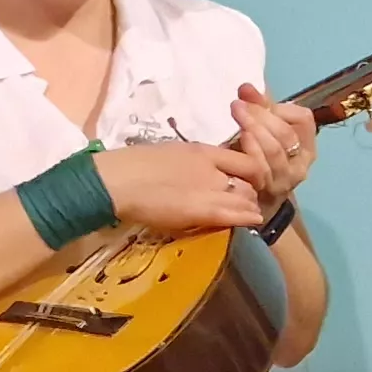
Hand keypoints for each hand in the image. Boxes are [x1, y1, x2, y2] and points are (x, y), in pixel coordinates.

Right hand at [94, 142, 268, 235]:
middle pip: (249, 179)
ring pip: (245, 198)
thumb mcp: (169, 153)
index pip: (243, 159)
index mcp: (202, 151)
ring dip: (250, 206)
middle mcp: (211, 168)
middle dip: (252, 190)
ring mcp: (208, 189)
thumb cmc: (133, 165)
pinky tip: (253, 221)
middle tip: (248, 200)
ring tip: (250, 213)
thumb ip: (190, 163)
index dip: (252, 171)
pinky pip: (235, 214)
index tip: (248, 180)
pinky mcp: (202, 211)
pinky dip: (247, 217)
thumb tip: (196, 172)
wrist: (118, 180)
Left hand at [228, 85, 317, 203]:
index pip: (303, 119)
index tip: (255, 98)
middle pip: (286, 134)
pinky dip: (251, 151)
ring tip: (237, 113)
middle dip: (261, 115)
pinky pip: (262, 168)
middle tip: (238, 104)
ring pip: (275, 151)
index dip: (279, 107)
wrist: (252, 198)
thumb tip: (246, 87)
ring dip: (254, 129)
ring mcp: (286, 179)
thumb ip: (258, 108)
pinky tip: (237, 139)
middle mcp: (302, 163)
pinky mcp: (269, 191)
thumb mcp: (263, 130)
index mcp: (307, 143)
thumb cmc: (258, 157)